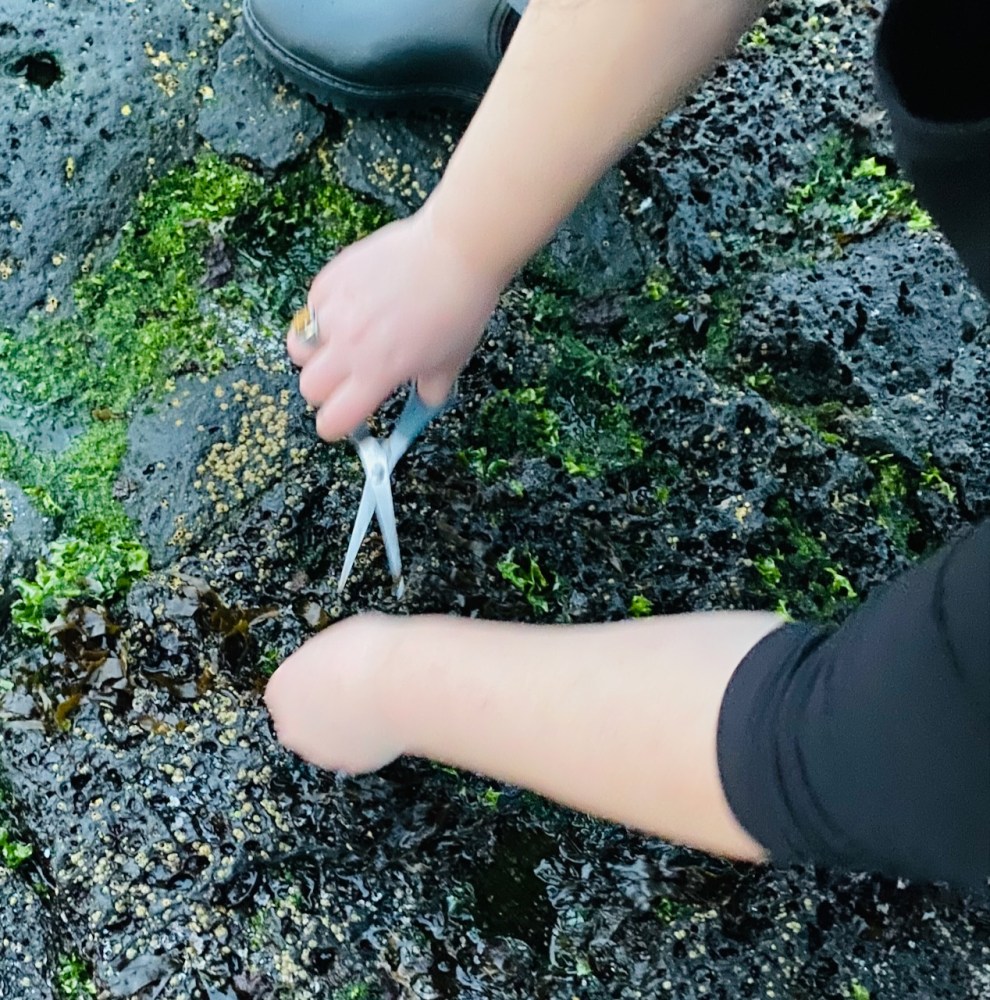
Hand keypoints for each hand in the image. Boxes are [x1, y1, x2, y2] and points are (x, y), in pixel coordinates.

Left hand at [264, 613, 405, 773]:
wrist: (399, 685)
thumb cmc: (368, 654)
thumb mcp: (337, 637)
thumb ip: (325, 659)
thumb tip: (335, 661)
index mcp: (282, 689)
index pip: (288, 688)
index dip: (312, 680)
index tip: (331, 673)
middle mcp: (293, 725)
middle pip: (304, 719)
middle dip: (325, 709)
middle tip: (352, 690)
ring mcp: (320, 750)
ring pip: (331, 738)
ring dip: (346, 725)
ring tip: (374, 703)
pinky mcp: (350, 764)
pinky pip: (358, 749)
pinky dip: (370, 738)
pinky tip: (384, 718)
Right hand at [287, 204, 502, 439]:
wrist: (456, 249)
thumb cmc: (459, 307)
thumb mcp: (450, 362)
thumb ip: (430, 389)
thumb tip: (423, 400)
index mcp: (377, 373)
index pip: (333, 420)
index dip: (337, 425)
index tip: (346, 417)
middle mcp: (349, 345)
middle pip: (308, 387)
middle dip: (324, 389)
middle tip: (347, 377)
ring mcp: (335, 309)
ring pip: (298, 345)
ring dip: (316, 351)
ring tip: (342, 340)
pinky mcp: (331, 277)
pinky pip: (311, 306)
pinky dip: (324, 312)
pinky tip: (352, 305)